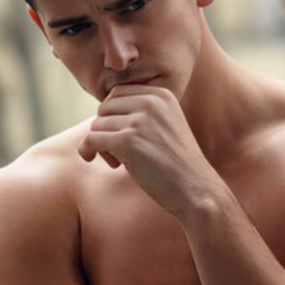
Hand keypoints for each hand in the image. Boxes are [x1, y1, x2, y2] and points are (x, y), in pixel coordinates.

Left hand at [77, 85, 217, 217]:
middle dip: (105, 129)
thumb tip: (102, 111)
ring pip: (96, 125)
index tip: (123, 138)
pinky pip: (91, 139)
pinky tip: (105, 164)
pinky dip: (88, 151)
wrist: (196, 190)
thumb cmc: (177, 164)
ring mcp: (139, 121)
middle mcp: (150, 102)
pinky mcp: (127, 140)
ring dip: (100, 145)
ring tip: (119, 163)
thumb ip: (141, 112)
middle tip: (118, 153)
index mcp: (161, 95)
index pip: (117, 94)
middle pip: (104, 108)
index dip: (113, 116)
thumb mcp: (165, 125)